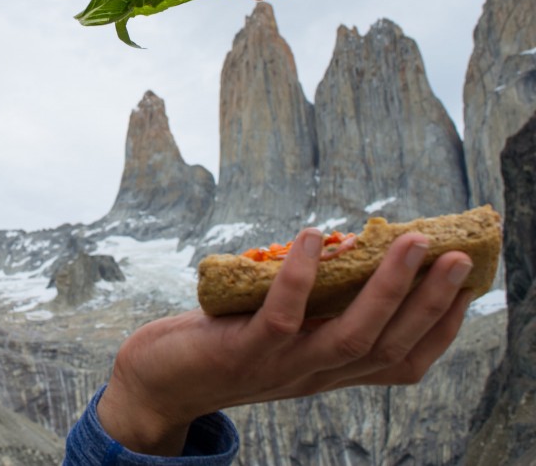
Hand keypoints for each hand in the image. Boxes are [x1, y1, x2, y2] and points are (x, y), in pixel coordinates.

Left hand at [96, 229, 473, 455]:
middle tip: (459, 255)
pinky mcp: (241, 351)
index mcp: (327, 370)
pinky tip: (311, 236)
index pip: (401, 361)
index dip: (438, 327)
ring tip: (410, 241)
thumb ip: (311, 308)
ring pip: (350, 335)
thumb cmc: (218, 345)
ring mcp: (280, 365)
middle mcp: (313, 374)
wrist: (156, 385)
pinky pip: (281, 314)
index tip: (467, 286)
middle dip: (430, 302)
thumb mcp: (279, 331)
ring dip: (386, 289)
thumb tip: (339, 251)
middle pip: (388, 346)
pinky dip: (300, 276)